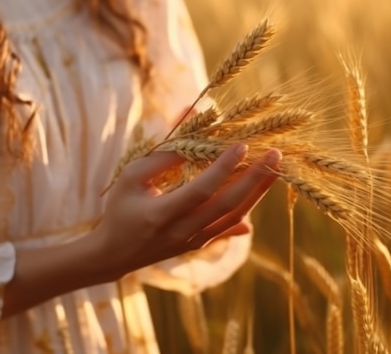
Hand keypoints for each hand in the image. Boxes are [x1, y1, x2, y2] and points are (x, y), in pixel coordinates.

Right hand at [95, 144, 280, 276]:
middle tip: (275, 155)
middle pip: (227, 205)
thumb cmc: (119, 208)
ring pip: (234, 216)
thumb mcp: (132, 177)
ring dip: (257, 192)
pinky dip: (247, 208)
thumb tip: (196, 136)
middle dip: (254, 179)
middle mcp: (182, 231)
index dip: (223, 168)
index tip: (242, 145)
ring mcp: (193, 241)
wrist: (115, 253)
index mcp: (161, 214)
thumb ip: (163, 158)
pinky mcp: (199, 245)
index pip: (200, 190)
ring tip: (274, 168)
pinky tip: (261, 192)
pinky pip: (229, 226)